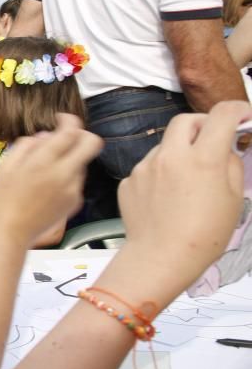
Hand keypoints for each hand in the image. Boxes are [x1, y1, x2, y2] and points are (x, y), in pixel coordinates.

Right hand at [0, 114, 102, 246]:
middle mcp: (64, 174)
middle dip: (82, 135)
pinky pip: (77, 180)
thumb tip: (45, 137)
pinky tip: (48, 186)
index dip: (68, 120)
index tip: (59, 120)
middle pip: (92, 143)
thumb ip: (26, 146)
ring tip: (46, 169)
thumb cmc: (2, 200)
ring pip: (83, 162)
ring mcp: (73, 189)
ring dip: (70, 159)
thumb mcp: (6, 166)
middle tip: (66, 138)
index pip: (71, 130)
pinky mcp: (75, 202)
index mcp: (45, 162)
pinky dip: (67, 177)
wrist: (11, 234)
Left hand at [116, 101, 248, 291]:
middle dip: (202, 124)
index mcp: (203, 158)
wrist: (160, 258)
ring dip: (178, 152)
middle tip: (211, 140)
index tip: (242, 115)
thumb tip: (227, 145)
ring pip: (164, 145)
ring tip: (187, 180)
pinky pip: (148, 167)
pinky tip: (166, 196)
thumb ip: (231, 163)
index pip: (222, 115)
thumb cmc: (202, 234)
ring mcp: (146, 167)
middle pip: (186, 120)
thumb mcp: (232, 197)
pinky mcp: (129, 180)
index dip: (237, 110)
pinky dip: (160, 173)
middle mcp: (171, 156)